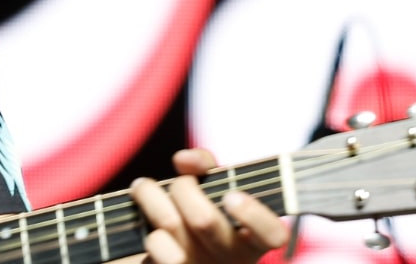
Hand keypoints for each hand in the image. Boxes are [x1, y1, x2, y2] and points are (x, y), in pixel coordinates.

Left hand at [129, 148, 289, 263]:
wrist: (162, 253)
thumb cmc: (193, 214)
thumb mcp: (209, 189)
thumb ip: (206, 166)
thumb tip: (185, 160)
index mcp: (251, 241)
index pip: (273, 235)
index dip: (255, 215)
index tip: (232, 195)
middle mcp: (230, 261)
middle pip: (204, 220)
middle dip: (183, 187)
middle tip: (178, 183)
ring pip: (171, 224)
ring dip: (151, 195)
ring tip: (144, 188)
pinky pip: (154, 241)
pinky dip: (142, 215)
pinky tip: (142, 215)